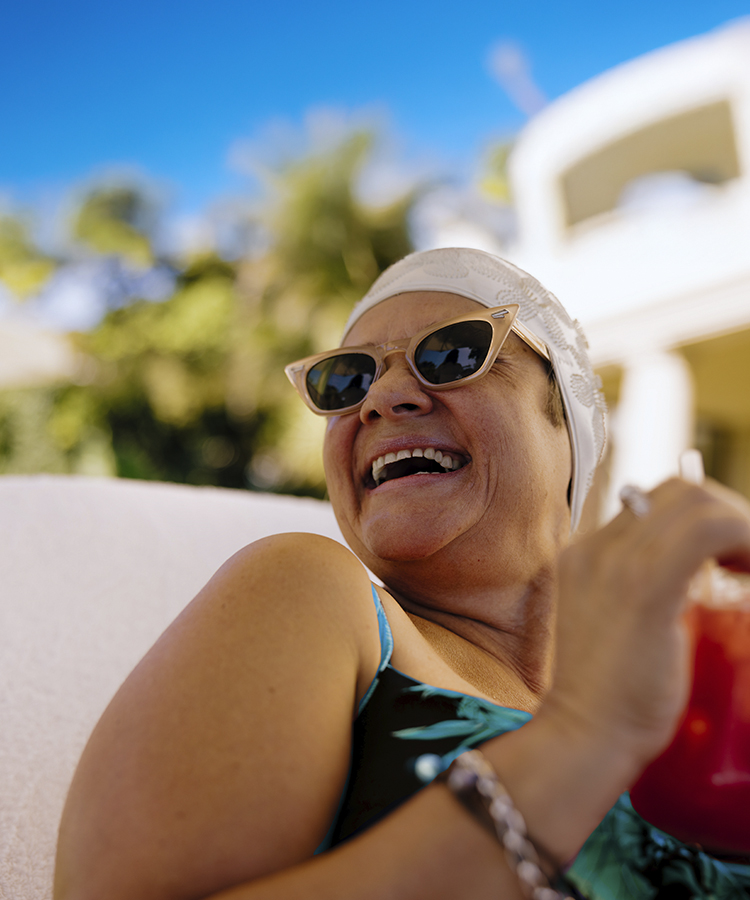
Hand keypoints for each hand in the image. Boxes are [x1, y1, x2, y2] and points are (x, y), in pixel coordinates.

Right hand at [544, 477, 749, 774]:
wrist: (585, 735)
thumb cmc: (613, 697)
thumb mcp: (622, 627)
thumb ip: (651, 593)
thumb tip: (707, 575)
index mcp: (587, 553)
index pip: (657, 501)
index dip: (707, 516)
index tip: (733, 558)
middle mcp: (597, 546)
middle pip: (682, 490)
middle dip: (732, 513)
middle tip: (747, 562)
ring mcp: (615, 561)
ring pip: (699, 501)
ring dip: (742, 526)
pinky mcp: (645, 586)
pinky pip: (710, 531)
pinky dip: (744, 541)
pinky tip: (748, 573)